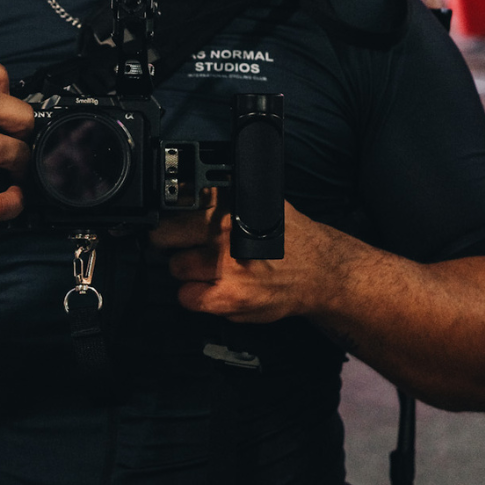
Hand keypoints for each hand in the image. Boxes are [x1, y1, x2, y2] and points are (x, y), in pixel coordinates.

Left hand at [151, 197, 347, 323]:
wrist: (318, 271)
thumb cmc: (287, 237)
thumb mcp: (257, 200)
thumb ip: (223, 194)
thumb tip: (187, 188)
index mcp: (228, 203)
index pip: (178, 199)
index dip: (169, 209)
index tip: (168, 215)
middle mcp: (224, 231)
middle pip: (166, 234)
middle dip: (170, 240)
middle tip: (183, 243)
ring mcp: (224, 265)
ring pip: (175, 267)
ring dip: (186, 269)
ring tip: (206, 267)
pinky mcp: (228, 296)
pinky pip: (187, 297)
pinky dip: (194, 295)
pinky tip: (211, 287)